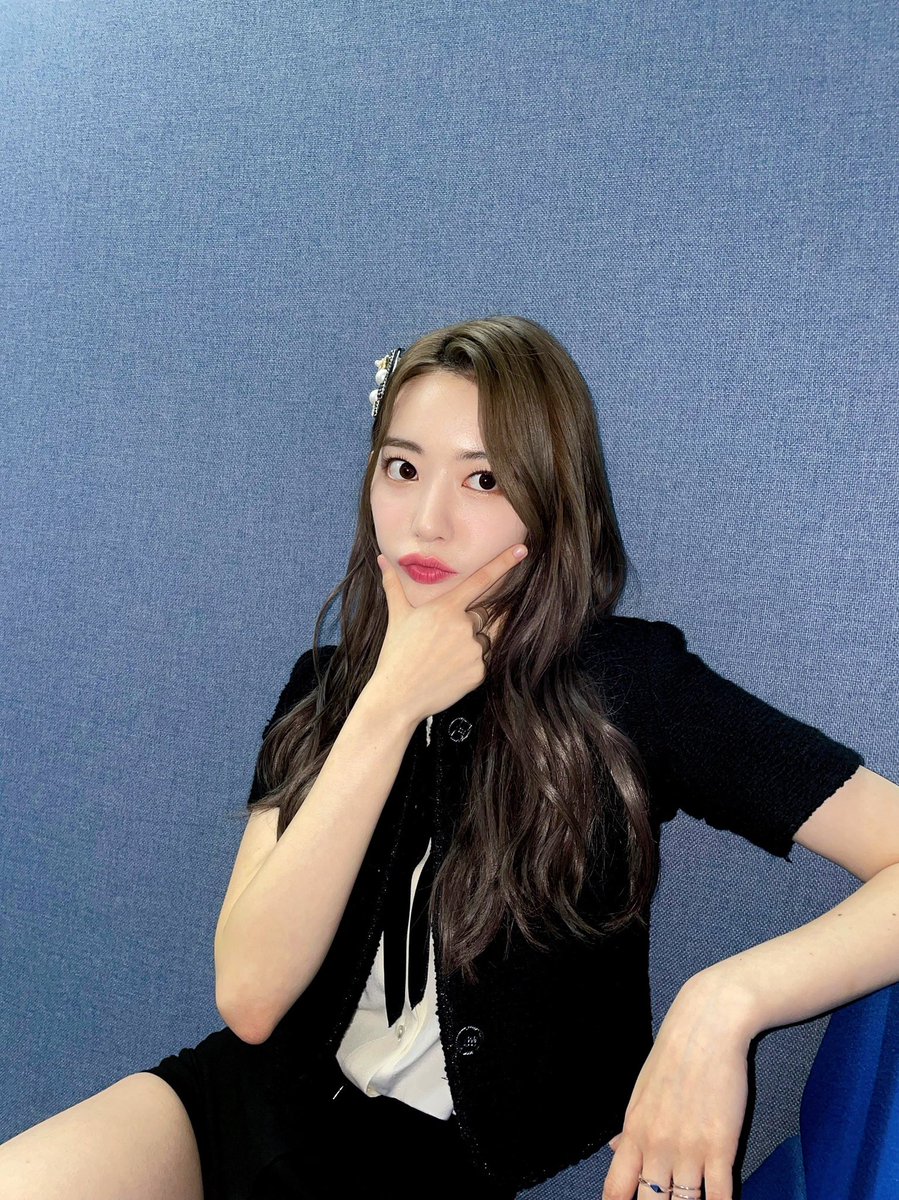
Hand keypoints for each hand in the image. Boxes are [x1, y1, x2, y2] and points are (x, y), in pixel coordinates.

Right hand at [368, 543, 527, 723]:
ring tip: (445, 657)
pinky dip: (471, 664)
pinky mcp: (479, 672)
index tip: (522, 550)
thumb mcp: (397, 616)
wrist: (397, 696)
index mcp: (445, 609)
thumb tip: (381, 559)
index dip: (503, 564)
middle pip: (484, 615)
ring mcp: (473, 650)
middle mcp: (463, 627)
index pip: (481, 580)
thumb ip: (393, 585)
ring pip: (486, 639)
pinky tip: (450, 671)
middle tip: (444, 641)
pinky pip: (485, 660)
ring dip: (472, 644)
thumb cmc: (396, 654)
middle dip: (470, 623)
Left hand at [602, 977, 753, 1199]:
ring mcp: (689, 1150)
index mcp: (634, 1132)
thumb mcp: (641, 1092)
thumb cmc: (673, 1057)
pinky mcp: (721, 1148)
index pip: (616, 1189)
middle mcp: (657, 1146)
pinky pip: (719, 1196)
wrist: (707, 1028)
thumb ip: (631, 1129)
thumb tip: (614, 1150)